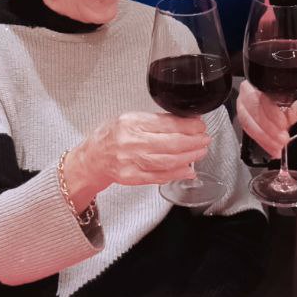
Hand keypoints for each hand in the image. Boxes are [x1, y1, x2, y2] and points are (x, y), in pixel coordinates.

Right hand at [62, 112, 210, 207]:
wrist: (92, 158)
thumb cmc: (110, 136)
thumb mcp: (129, 119)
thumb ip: (154, 121)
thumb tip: (183, 122)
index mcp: (131, 123)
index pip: (165, 123)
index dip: (187, 125)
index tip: (200, 125)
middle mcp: (130, 142)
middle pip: (169, 143)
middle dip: (192, 141)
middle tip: (205, 139)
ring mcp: (131, 161)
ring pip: (167, 161)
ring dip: (188, 157)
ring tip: (200, 152)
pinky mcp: (132, 177)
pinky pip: (159, 177)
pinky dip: (176, 174)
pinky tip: (188, 170)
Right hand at [236, 80, 296, 156]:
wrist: (284, 104)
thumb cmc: (288, 100)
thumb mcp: (294, 101)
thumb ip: (290, 108)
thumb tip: (285, 119)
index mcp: (261, 82)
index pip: (261, 96)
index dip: (272, 112)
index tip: (283, 124)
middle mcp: (247, 91)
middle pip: (252, 111)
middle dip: (268, 129)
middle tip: (282, 139)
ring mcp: (242, 105)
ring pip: (247, 122)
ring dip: (264, 137)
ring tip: (277, 146)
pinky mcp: (242, 119)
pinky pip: (248, 131)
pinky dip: (261, 142)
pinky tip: (271, 148)